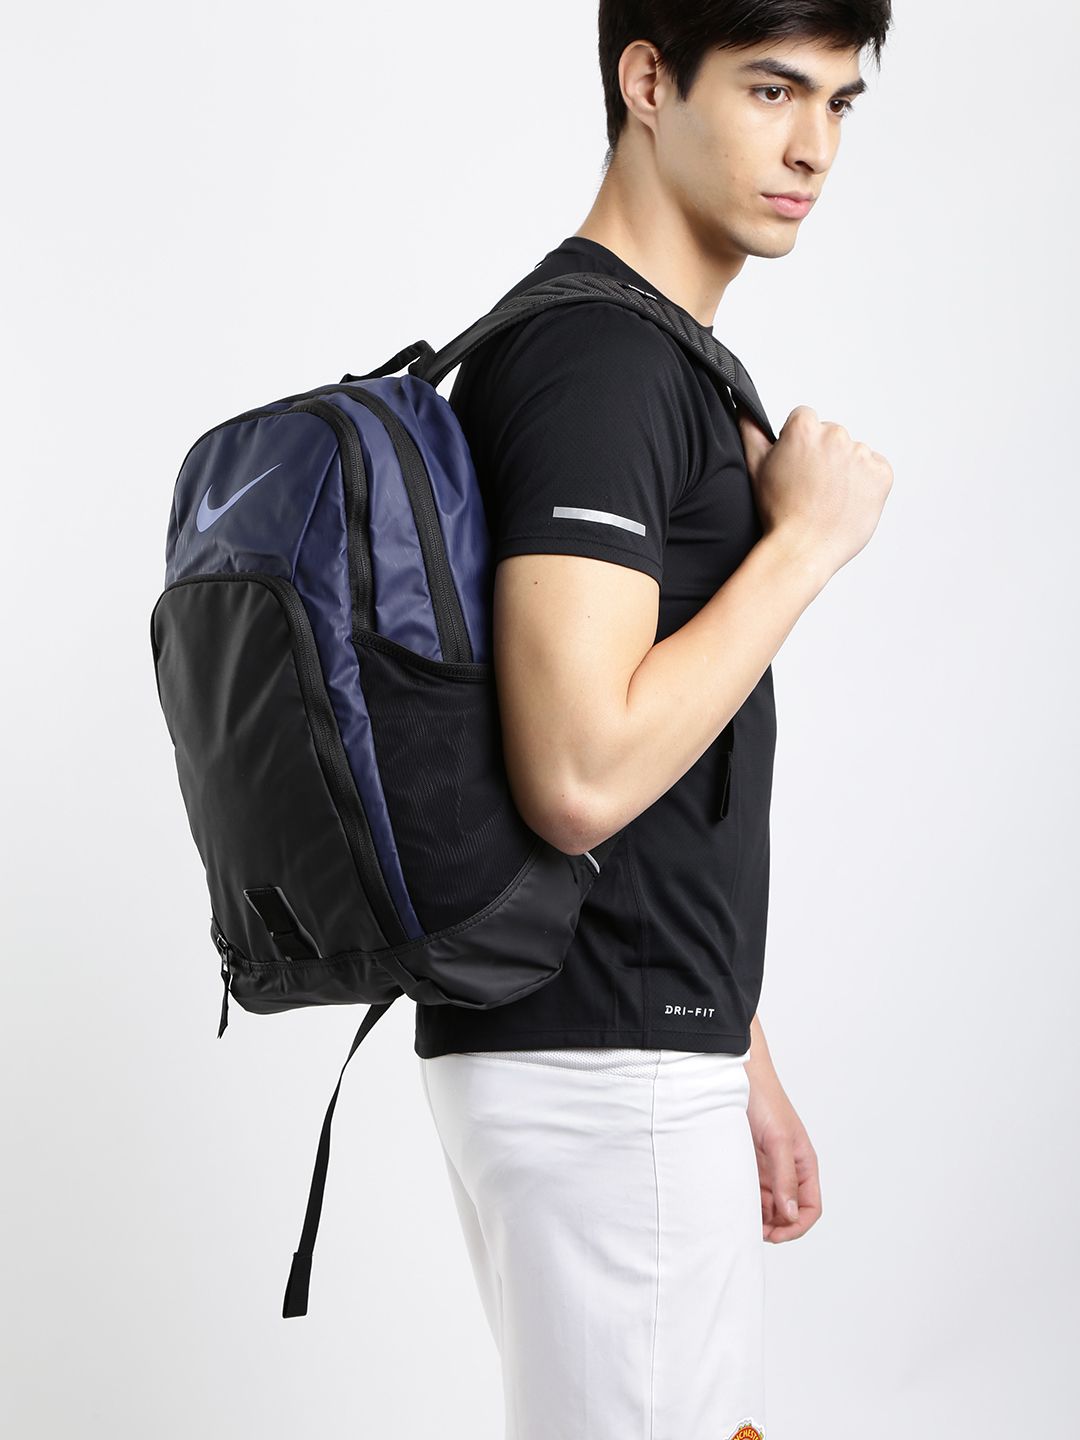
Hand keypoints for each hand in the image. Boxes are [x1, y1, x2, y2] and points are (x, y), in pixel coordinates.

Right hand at [736, 401, 892, 580]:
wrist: (802, 549)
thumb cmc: (778, 512)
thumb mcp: (755, 467)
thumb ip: (750, 430)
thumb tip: (743, 408)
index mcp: (805, 428)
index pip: (805, 420)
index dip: (798, 445)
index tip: (797, 468)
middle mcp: (836, 435)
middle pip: (831, 436)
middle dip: (824, 456)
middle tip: (811, 487)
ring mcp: (861, 454)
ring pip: (853, 454)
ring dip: (845, 470)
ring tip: (828, 498)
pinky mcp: (881, 474)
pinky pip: (875, 469)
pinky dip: (865, 483)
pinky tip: (846, 501)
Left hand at [745, 1057, 821, 1242]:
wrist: (738, 1077)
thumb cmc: (765, 1100)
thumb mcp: (778, 1140)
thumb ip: (785, 1177)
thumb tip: (792, 1214)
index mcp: (804, 1164)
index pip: (811, 1207)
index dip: (797, 1226)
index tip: (776, 1235)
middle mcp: (789, 1169)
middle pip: (789, 1212)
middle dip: (776, 1227)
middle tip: (753, 1231)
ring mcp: (768, 1167)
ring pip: (769, 1205)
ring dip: (759, 1216)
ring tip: (741, 1219)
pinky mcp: (749, 1163)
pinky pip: (751, 1191)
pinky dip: (746, 1202)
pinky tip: (734, 1205)